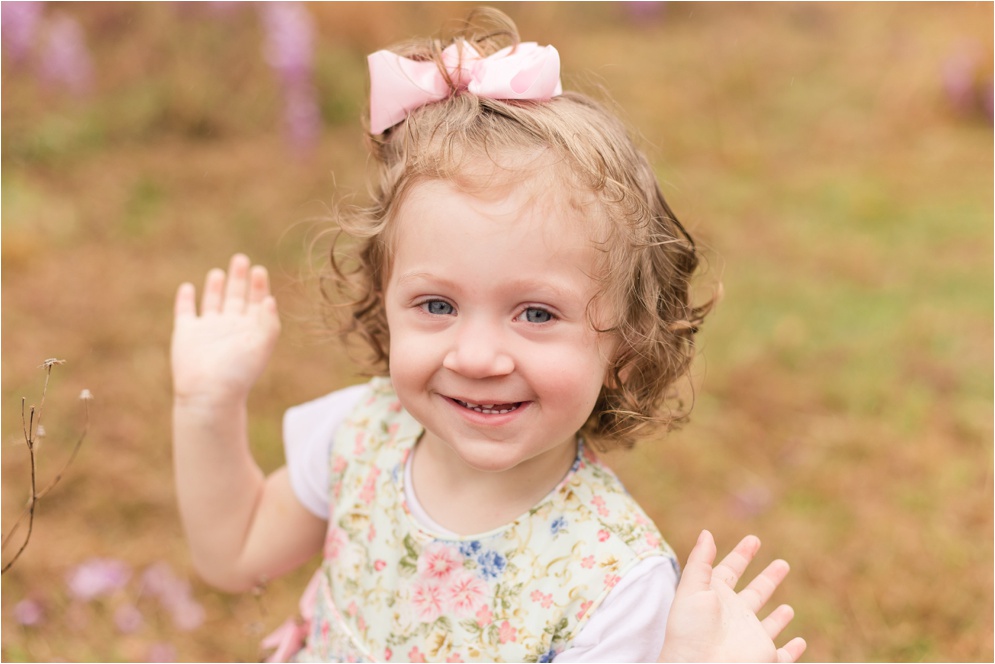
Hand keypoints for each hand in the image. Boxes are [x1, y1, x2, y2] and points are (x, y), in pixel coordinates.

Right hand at [171, 254, 280, 405]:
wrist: (210, 393)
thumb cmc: (239, 372)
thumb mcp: (261, 345)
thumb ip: (269, 322)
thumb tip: (271, 300)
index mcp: (250, 329)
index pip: (256, 302)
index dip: (258, 286)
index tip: (259, 270)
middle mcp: (229, 327)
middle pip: (235, 297)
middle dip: (239, 279)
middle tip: (241, 259)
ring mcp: (207, 330)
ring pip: (212, 302)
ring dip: (216, 287)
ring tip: (219, 272)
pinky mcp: (186, 333)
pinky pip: (185, 311)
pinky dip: (186, 299)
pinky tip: (188, 287)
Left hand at [658, 530, 805, 662]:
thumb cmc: (690, 630)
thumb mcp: (691, 588)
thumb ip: (700, 561)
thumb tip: (707, 533)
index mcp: (715, 596)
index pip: (730, 570)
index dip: (742, 554)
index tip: (753, 539)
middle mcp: (734, 615)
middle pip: (755, 592)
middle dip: (768, 578)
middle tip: (782, 564)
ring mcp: (749, 635)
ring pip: (770, 623)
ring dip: (779, 616)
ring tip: (788, 607)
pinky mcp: (764, 656)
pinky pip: (783, 654)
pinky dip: (793, 650)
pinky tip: (799, 642)